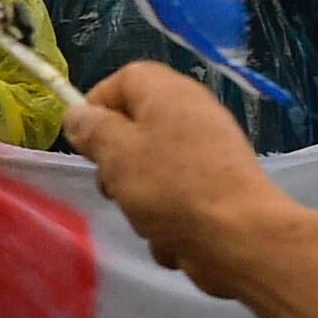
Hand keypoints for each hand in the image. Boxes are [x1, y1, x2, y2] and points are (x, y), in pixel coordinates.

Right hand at [63, 62, 281, 287]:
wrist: (238, 238)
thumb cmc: (171, 186)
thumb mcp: (117, 153)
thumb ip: (92, 129)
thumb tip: (79, 115)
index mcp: (169, 93)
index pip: (123, 79)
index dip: (97, 106)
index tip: (84, 142)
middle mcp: (192, 115)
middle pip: (136, 128)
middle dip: (117, 162)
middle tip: (113, 185)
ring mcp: (208, 154)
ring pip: (152, 170)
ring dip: (139, 198)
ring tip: (146, 218)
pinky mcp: (216, 191)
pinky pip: (176, 198)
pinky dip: (168, 219)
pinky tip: (172, 237)